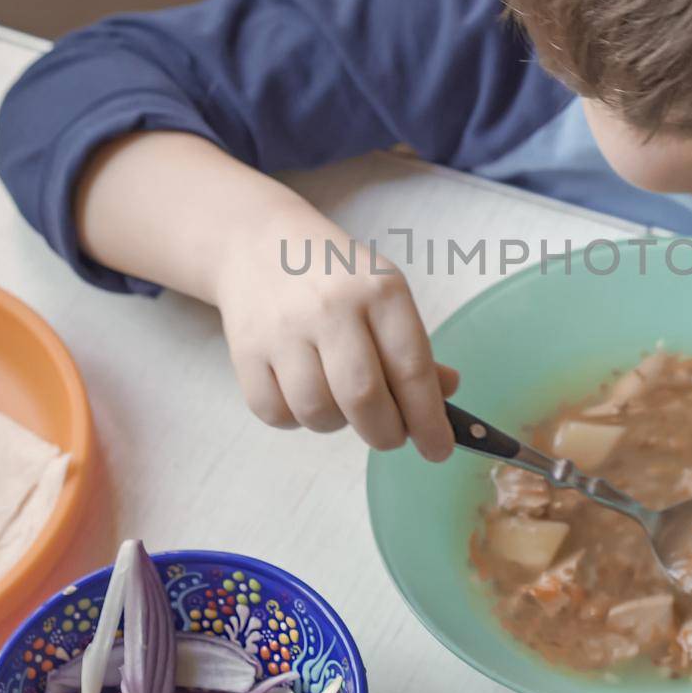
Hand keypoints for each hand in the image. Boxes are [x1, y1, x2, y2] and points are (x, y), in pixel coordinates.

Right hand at [212, 204, 457, 460]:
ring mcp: (283, 329)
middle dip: (386, 434)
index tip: (438, 449)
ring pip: (317, 413)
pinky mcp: (245, 350)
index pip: (411, 369)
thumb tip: (446, 393)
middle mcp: (331, 307)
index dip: (429, 420)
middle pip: (363, 398)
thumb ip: (414, 348)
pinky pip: (275, 414)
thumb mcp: (385, 294)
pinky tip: (303, 392)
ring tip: (340, 400)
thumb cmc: (336, 278)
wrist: (260, 243)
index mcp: (379, 290)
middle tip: (391, 436)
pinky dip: (295, 419)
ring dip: (337, 425)